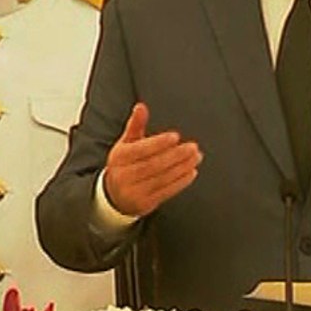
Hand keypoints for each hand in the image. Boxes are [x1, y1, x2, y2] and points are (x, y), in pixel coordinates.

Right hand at [102, 102, 200, 217]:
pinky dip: (181, 182)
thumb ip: (136, 125)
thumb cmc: (124, 164)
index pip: (140, 150)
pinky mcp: (145, 204)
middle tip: (193, 147)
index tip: (175, 137)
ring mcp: (134, 191)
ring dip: (182, 167)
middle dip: (176, 156)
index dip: (158, 143)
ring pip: (162, 179)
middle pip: (153, 165)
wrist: (113, 196)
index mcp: (120, 157)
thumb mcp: (126, 143)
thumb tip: (141, 107)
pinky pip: (166, 192)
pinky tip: (191, 172)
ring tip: (196, 157)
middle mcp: (125, 175)